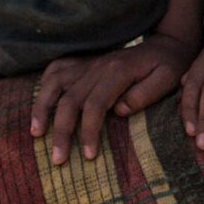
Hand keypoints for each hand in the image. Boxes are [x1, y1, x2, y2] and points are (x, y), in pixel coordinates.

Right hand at [33, 34, 197, 166]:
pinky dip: (44, 85)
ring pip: (54, 83)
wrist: (165, 44)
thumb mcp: (168, 79)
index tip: (88, 156)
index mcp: (117, 72)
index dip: (88, 131)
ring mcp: (88, 63)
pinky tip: (39, 104)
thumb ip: (145, 94)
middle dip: (61, 132)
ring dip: (42, 107)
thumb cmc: (169, 66)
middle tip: (57, 159)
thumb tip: (118, 110)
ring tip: (35, 133)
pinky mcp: (84, 62)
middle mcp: (97, 66)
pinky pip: (56, 69)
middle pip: (69, 100)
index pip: (95, 105)